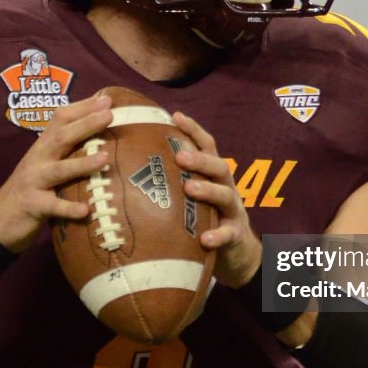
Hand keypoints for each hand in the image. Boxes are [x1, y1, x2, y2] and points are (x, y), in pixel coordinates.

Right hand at [0, 94, 112, 252]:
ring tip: (105, 158)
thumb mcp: (43, 163)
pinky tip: (85, 210)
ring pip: (59, 170)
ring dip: (82, 163)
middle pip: (61, 138)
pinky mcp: (32, 206)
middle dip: (86, 125)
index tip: (106, 99)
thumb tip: (94, 131)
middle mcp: (38, 160)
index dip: (82, 108)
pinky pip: (52, 207)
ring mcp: (34, 182)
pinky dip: (68, 208)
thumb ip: (63, 148)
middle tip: (109, 115)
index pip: (60, 119)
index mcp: (42, 147)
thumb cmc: (30, 188)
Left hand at [172, 112, 261, 288]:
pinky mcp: (236, 235)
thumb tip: (130, 166)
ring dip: (208, 190)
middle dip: (200, 160)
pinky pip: (228, 234)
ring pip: (225, 195)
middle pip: (218, 166)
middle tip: (180, 157)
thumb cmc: (206, 217)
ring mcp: (233, 211)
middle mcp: (226, 187)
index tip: (175, 116)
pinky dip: (218, 236)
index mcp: (213, 174)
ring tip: (190, 188)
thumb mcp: (193, 196)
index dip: (193, 130)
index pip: (207, 146)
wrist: (237, 251)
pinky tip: (205, 239)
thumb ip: (173, 180)